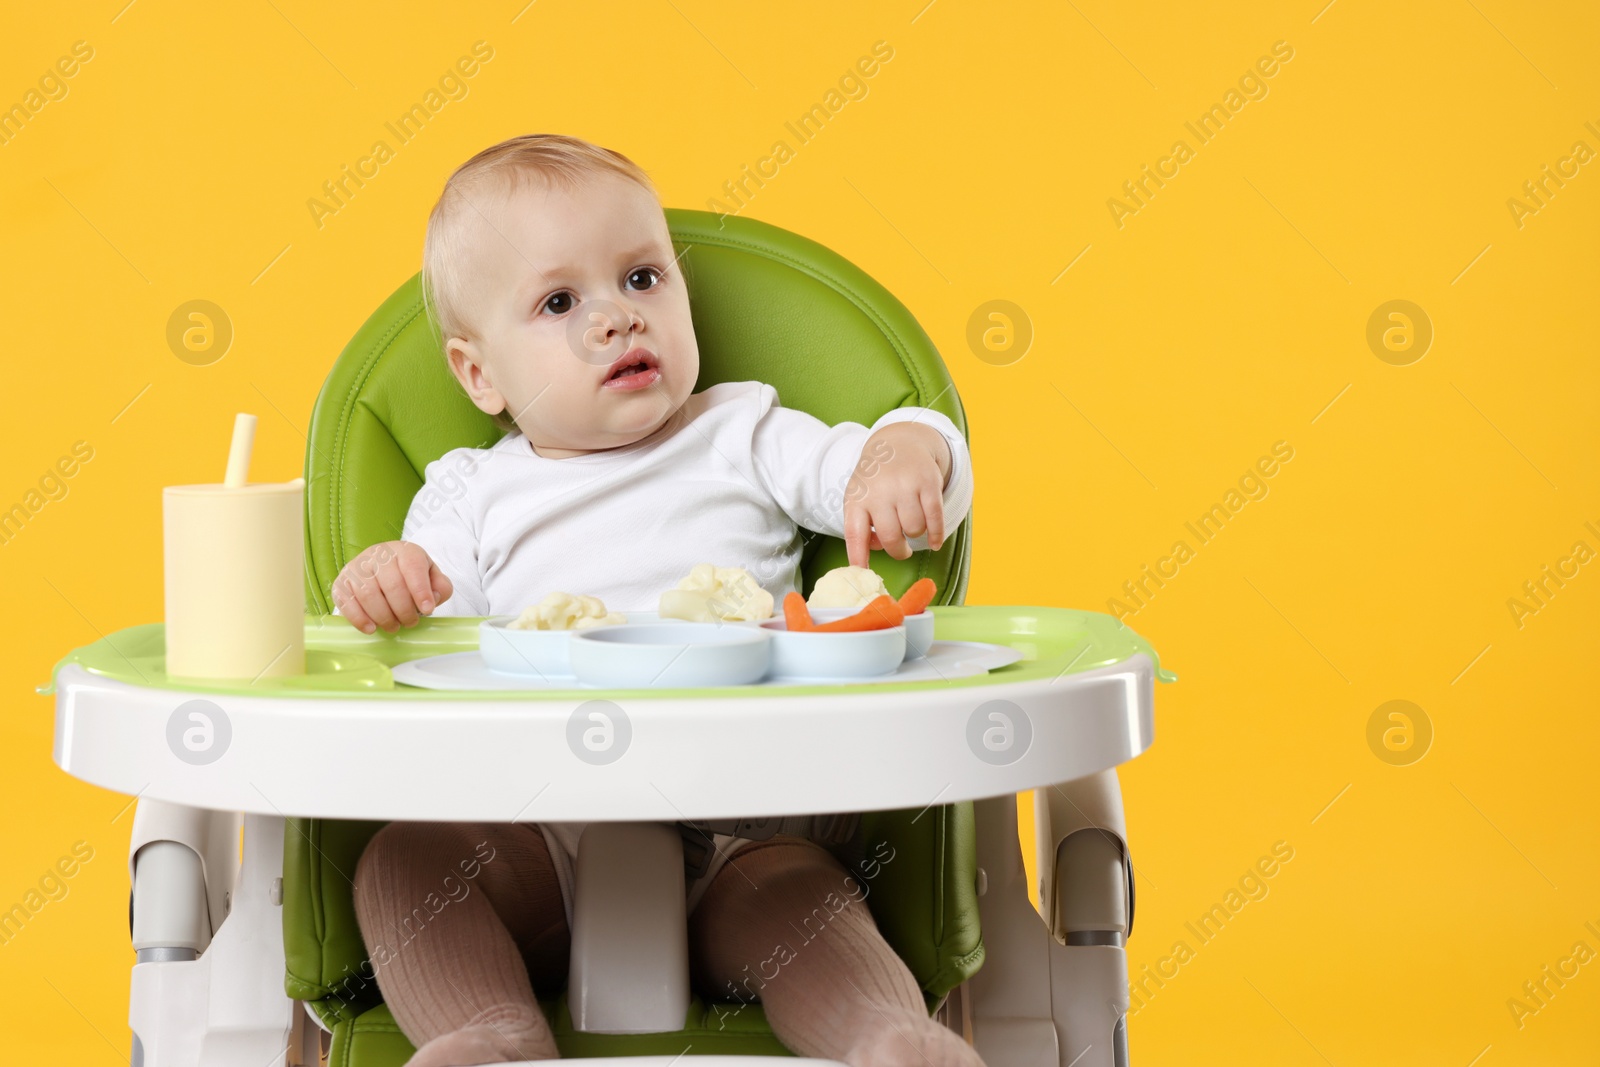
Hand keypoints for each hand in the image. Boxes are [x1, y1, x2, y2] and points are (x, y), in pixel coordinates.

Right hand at [333, 540, 453, 633]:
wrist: (382, 569)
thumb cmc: (410, 576)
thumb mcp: (432, 577)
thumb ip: (440, 587)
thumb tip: (431, 599)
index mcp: (405, 550)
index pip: (413, 566)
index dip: (420, 590)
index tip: (427, 610)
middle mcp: (378, 554)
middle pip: (392, 585)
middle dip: (404, 610)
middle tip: (410, 623)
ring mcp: (357, 567)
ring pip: (369, 595)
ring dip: (384, 617)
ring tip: (394, 627)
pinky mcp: (341, 582)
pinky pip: (347, 602)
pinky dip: (359, 619)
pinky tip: (371, 628)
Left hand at [843, 423, 950, 567]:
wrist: (898, 443)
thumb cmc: (876, 480)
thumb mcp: (860, 497)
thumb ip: (862, 526)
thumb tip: (878, 549)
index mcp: (857, 498)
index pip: (854, 534)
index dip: (858, 556)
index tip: (862, 571)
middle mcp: (880, 491)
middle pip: (891, 538)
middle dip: (899, 551)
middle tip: (902, 550)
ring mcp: (905, 486)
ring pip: (914, 529)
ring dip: (916, 534)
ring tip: (912, 526)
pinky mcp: (928, 482)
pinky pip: (935, 519)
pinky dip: (937, 535)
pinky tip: (935, 541)